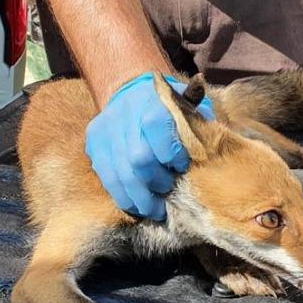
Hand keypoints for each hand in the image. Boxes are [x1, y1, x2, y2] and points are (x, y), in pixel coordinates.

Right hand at [85, 72, 214, 220]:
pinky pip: (107, 180)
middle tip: (170, 190)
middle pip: (138, 158)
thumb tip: (208, 145)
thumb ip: (198, 123)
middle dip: (156, 181)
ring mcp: (105, 131)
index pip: (156, 127)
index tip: (183, 166)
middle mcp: (124, 114)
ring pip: (121, 175)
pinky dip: (124, 197)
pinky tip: (139, 206)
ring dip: (140, 198)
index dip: (171, 153)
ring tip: (156, 210)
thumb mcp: (187, 105)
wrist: (131, 93)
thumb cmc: (169, 106)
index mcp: (150, 101)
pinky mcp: (94, 145)